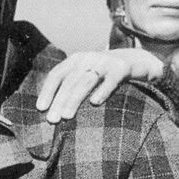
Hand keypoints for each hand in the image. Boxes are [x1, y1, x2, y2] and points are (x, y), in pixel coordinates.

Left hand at [35, 49, 164, 123]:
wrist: (138, 60)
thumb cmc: (104, 73)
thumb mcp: (85, 74)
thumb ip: (71, 86)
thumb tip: (51, 111)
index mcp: (76, 60)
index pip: (57, 74)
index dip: (48, 91)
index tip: (40, 108)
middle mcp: (88, 58)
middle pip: (69, 81)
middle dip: (59, 101)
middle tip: (52, 120)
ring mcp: (105, 62)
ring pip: (86, 82)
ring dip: (74, 99)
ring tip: (66, 116)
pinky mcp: (122, 68)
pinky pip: (111, 81)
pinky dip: (102, 91)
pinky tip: (94, 103)